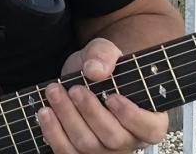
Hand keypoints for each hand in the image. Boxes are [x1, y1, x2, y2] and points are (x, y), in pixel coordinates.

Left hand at [36, 38, 167, 153]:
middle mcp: (128, 140)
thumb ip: (104, 55)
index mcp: (148, 119)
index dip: (132, 116)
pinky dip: (53, 133)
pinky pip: (67, 152)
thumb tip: (95, 70)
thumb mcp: (105, 52)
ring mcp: (104, 151)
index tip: (112, 97)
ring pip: (88, 145)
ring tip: (54, 92)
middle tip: (76, 90)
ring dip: (68, 117)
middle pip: (113, 138)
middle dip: (91, 112)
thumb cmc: (101, 69)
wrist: (80, 78)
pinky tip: (46, 112)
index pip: (150, 128)